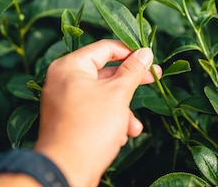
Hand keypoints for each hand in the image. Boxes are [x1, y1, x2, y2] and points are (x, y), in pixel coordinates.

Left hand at [33, 40, 159, 186]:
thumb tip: (145, 53)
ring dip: (122, 110)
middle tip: (155, 79)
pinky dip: (109, 121)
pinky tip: (120, 137)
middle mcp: (63, 80)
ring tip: (134, 127)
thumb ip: (132, 71)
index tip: (150, 59)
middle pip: (104, 72)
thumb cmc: (90, 127)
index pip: (104, 48)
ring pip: (101, 96)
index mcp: (70, 66)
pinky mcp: (67, 121)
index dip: (130, 52)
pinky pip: (93, 111)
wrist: (66, 170)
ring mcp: (63, 101)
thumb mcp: (118, 94)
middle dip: (130, 83)